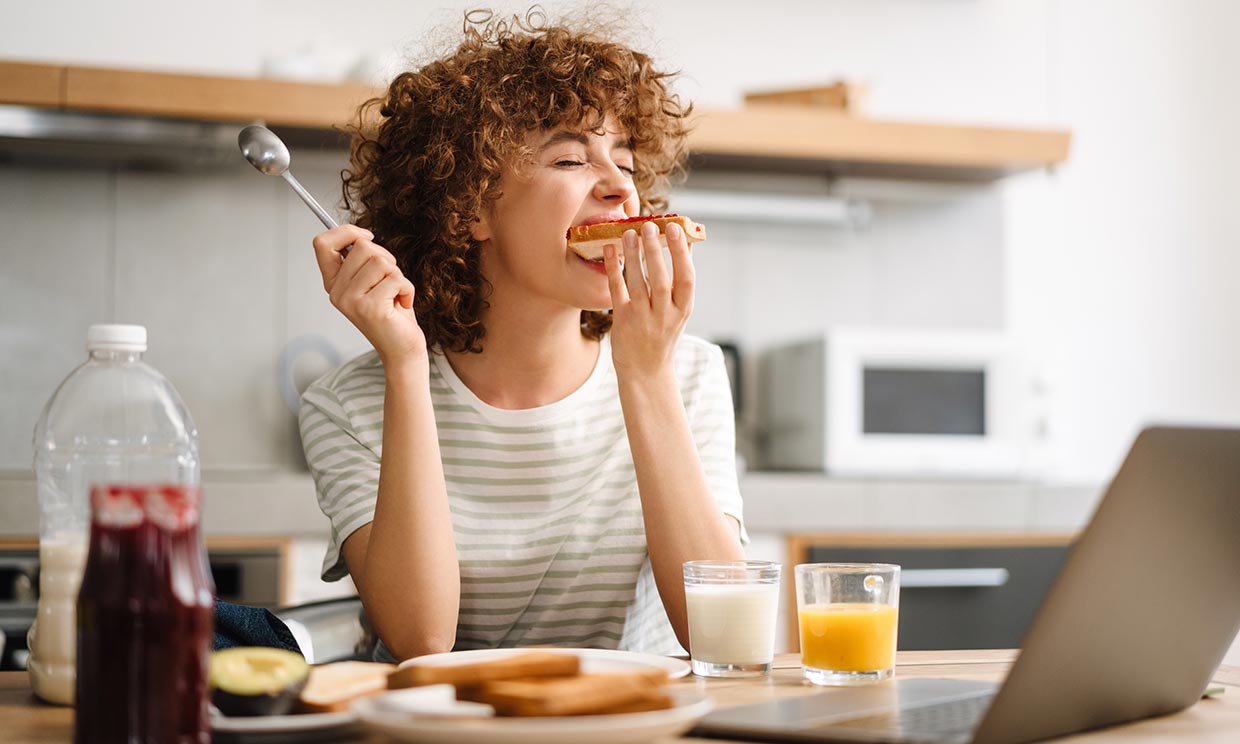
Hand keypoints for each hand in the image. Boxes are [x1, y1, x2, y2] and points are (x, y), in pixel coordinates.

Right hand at [312, 225, 426, 367]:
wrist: (402, 348)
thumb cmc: (391, 313)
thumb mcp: (372, 280)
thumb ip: (362, 260)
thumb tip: (360, 235)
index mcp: (333, 283)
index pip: (322, 243)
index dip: (346, 231)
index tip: (367, 235)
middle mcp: (337, 292)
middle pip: (362, 247)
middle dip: (386, 258)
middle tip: (390, 281)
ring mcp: (351, 301)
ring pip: (381, 261)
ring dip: (398, 276)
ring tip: (395, 294)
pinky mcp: (370, 308)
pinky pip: (396, 278)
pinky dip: (407, 289)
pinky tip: (402, 304)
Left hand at [602, 220, 694, 378]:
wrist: (646, 370)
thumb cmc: (664, 332)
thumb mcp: (680, 308)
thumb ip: (682, 277)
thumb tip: (689, 241)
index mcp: (683, 309)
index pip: (686, 278)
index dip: (682, 253)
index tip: (675, 228)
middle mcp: (665, 315)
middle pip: (660, 280)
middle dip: (655, 251)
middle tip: (648, 226)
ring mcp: (643, 319)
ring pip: (638, 284)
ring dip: (633, 257)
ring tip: (629, 233)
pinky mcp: (622, 321)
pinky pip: (617, 291)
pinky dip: (613, 269)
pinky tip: (609, 250)